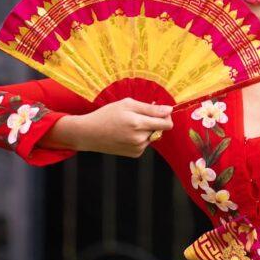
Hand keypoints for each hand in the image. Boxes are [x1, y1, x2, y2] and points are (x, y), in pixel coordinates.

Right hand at [46, 98, 172, 157]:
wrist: (89, 133)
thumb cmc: (107, 115)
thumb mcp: (127, 104)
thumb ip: (150, 108)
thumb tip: (169, 110)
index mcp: (138, 124)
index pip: (166, 123)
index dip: (166, 116)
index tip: (161, 110)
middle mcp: (139, 138)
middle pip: (160, 129)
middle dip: (154, 121)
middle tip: (139, 115)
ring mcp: (137, 148)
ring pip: (153, 136)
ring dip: (147, 130)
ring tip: (130, 125)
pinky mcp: (135, 154)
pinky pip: (145, 143)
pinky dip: (140, 137)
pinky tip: (127, 134)